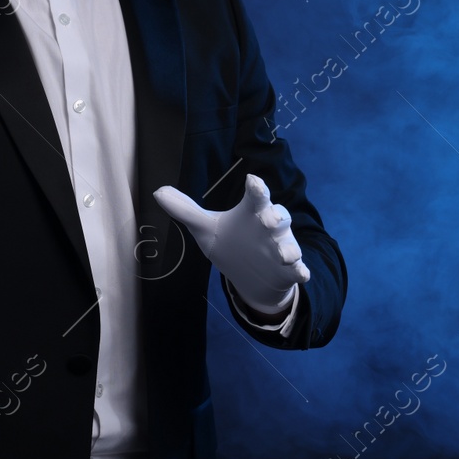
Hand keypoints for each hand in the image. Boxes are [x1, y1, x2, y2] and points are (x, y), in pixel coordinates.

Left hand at [153, 174, 308, 312]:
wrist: (253, 277)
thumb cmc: (232, 243)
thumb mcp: (206, 229)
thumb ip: (185, 211)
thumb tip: (158, 192)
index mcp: (252, 213)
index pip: (255, 197)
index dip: (256, 188)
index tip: (253, 181)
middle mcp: (270, 227)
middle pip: (278, 216)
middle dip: (275, 216)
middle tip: (268, 218)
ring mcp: (281, 248)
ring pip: (289, 243)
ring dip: (288, 248)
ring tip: (284, 255)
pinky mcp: (289, 270)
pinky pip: (298, 269)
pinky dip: (300, 271)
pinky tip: (301, 273)